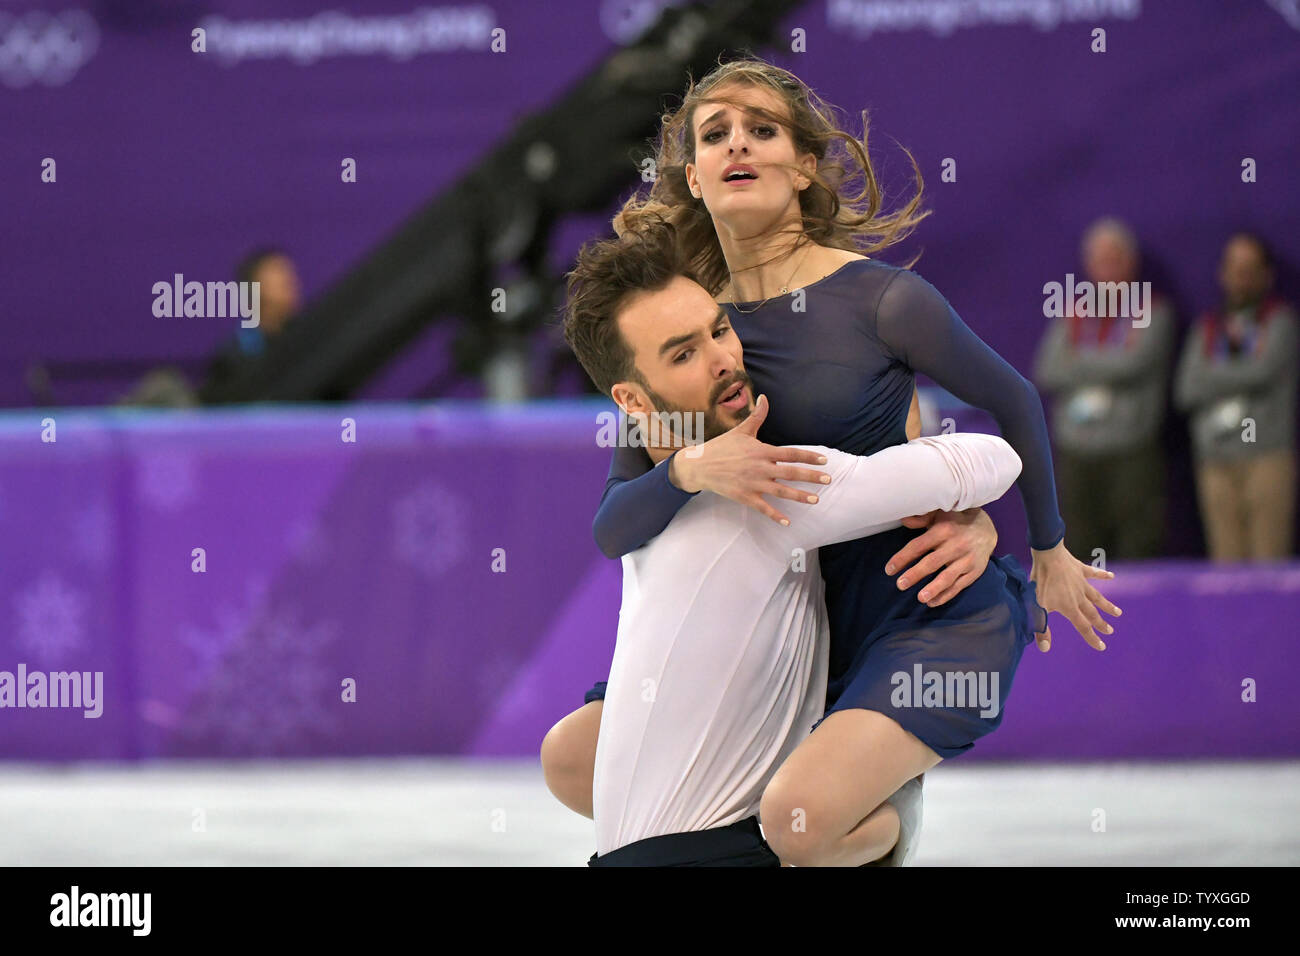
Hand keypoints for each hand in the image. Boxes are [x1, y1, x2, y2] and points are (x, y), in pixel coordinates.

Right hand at [668, 394, 830, 524]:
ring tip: (816, 500)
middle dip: (811, 477)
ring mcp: (753, 484)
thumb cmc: (721, 447)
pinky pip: (764, 508)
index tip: (824, 459)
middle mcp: (760, 468)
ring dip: (800, 496)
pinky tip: (788, 522)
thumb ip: (757, 415)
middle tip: (829, 480)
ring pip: (781, 491)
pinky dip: (776, 516)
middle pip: (791, 473)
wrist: (699, 466)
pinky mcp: (745, 497)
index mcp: (761, 451)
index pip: (791, 453)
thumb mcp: (741, 430)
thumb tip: (765, 397)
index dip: (809, 456)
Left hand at [884, 507, 996, 605]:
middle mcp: (956, 545)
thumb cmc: (955, 521)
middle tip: (900, 585)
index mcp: (943, 530)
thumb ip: (921, 518)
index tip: (889, 570)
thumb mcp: (939, 513)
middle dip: (915, 575)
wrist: (987, 528)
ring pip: (948, 577)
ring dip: (933, 589)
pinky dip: (946, 595)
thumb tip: (903, 519)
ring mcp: (966, 560)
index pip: (918, 546)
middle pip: (932, 563)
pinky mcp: (975, 571)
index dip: (903, 558)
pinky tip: (933, 602)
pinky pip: (959, 586)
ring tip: (920, 598)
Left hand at [1029, 540, 1120, 651]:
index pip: (1083, 627)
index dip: (1092, 638)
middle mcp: (1079, 597)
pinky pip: (1094, 573)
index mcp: (1070, 607)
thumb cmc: (1040, 581)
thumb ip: (1041, 627)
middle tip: (1110, 631)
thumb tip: (1045, 649)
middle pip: (1092, 613)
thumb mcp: (1037, 606)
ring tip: (1118, 613)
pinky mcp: (1080, 569)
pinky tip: (1111, 576)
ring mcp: (1081, 582)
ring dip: (1107, 606)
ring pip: (1097, 597)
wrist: (1047, 555)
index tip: (1101, 647)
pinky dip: (1103, 575)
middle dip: (1101, 624)